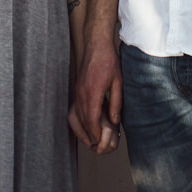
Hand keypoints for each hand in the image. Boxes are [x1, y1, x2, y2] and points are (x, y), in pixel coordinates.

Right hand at [74, 37, 123, 154]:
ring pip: (76, 117)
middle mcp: (81, 93)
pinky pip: (73, 110)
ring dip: (82, 131)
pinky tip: (82, 128)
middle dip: (90, 135)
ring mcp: (77, 92)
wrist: (96, 45)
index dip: (95, 132)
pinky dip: (76, 121)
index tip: (100, 142)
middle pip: (83, 120)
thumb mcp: (118, 81)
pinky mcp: (76, 90)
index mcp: (92, 91)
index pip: (91, 118)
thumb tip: (114, 121)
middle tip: (98, 147)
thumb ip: (116, 102)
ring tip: (90, 141)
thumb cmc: (108, 61)